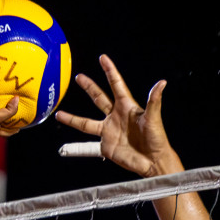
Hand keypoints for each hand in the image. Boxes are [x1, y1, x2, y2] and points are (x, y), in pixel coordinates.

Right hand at [54, 54, 180, 177]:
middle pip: (99, 98)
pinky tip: (65, 148)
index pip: (116, 84)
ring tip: (58, 114)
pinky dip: (76, 147)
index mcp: (127, 106)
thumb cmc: (157, 139)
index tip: (102, 58)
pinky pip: (88, 144)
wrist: (153, 162)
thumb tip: (161, 83)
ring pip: (86, 122)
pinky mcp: (105, 146)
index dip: (109, 71)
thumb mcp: (154, 118)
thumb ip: (154, 101)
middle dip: (89, 87)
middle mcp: (115, 116)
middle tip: (79, 77)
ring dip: (72, 118)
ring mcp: (109, 131)